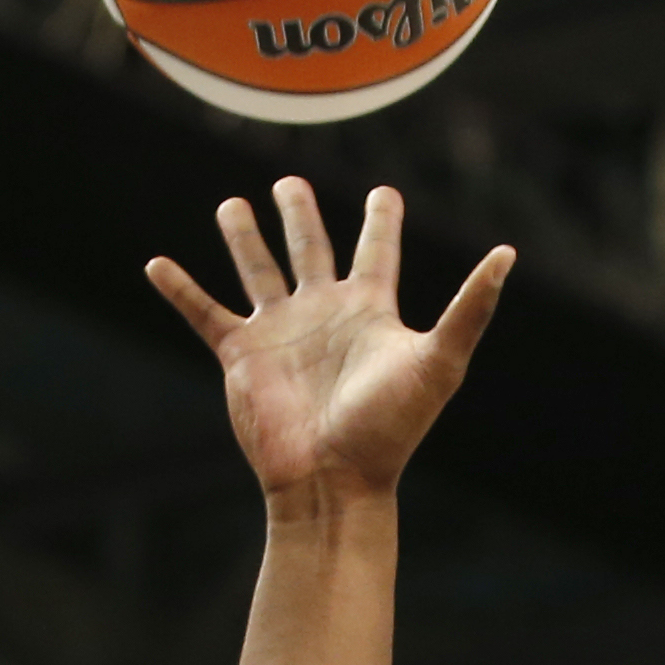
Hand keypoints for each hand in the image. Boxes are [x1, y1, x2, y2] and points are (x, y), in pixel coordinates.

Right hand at [148, 178, 512, 511]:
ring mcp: (280, 334)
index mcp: (370, 310)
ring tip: (232, 205)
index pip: (377, 251)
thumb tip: (508, 255)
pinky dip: (180, 289)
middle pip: (310, 250)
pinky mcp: (242, 357)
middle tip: (289, 183)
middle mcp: (323, 315)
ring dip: (243, 238)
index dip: (381, 220)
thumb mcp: (438, 361)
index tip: (383, 193)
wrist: (334, 481)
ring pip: (257, 271)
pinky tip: (157, 265)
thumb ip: (470, 307)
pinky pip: (205, 313)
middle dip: (300, 216)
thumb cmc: (390, 428)